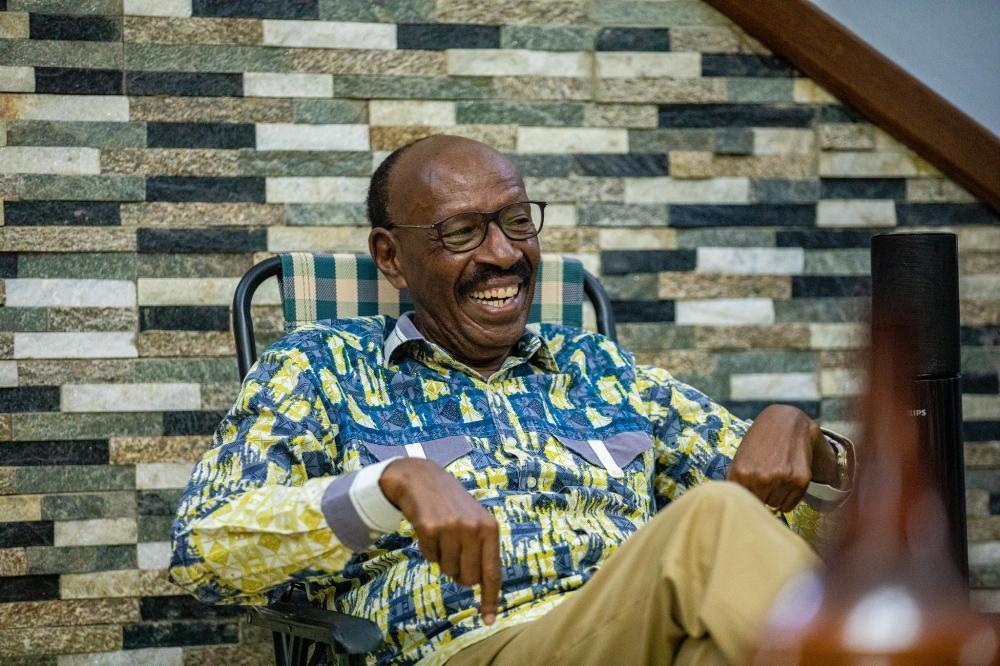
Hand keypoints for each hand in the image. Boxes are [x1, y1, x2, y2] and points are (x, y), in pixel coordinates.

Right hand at [379, 458, 500, 624]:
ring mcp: (452, 528)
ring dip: (443, 559)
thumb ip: (482, 550)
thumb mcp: (476, 521)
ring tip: (442, 535)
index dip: (490, 599)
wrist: (423, 479)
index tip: (488, 620)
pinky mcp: (429, 528)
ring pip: (448, 570)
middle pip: (468, 578)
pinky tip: (429, 531)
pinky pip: (430, 558)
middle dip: (459, 573)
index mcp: (490, 529)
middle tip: (454, 551)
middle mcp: (474, 528)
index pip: (492, 573)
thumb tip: (479, 585)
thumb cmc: (453, 505)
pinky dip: (428, 550)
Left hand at [726, 404, 835, 511]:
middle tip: (764, 480)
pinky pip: (789, 505)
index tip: (749, 492)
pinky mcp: (800, 480)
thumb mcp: (740, 458)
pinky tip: (785, 481)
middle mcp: (761, 477)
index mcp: (741, 472)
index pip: (740, 502)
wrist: (786, 422)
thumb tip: (735, 505)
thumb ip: (736, 481)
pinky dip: (787, 499)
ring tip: (775, 477)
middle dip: (760, 496)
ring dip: (774, 497)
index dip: (745, 498)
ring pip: (774, 506)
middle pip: (758, 505)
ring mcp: (782, 479)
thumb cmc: (759, 441)